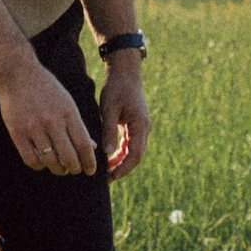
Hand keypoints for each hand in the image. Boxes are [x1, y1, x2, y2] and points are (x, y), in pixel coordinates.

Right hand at [0, 56, 99, 176]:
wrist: (17, 74)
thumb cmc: (46, 89)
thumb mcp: (67, 102)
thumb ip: (78, 125)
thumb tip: (90, 147)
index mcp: (68, 113)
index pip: (83, 145)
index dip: (89, 162)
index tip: (91, 170)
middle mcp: (52, 121)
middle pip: (69, 157)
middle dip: (75, 168)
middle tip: (75, 170)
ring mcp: (33, 128)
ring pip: (50, 161)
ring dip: (58, 169)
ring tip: (61, 168)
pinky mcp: (18, 133)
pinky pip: (31, 159)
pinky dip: (40, 166)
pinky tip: (43, 163)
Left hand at [100, 61, 150, 177]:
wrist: (125, 72)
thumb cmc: (117, 87)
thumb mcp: (109, 109)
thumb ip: (109, 131)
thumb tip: (108, 154)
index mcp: (140, 126)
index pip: (135, 155)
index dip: (123, 169)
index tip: (110, 177)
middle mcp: (144, 128)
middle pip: (136, 156)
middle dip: (122, 169)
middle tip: (106, 179)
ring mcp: (141, 126)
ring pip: (133, 151)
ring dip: (121, 161)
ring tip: (106, 170)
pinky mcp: (135, 124)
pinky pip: (130, 143)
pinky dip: (121, 151)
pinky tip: (109, 156)